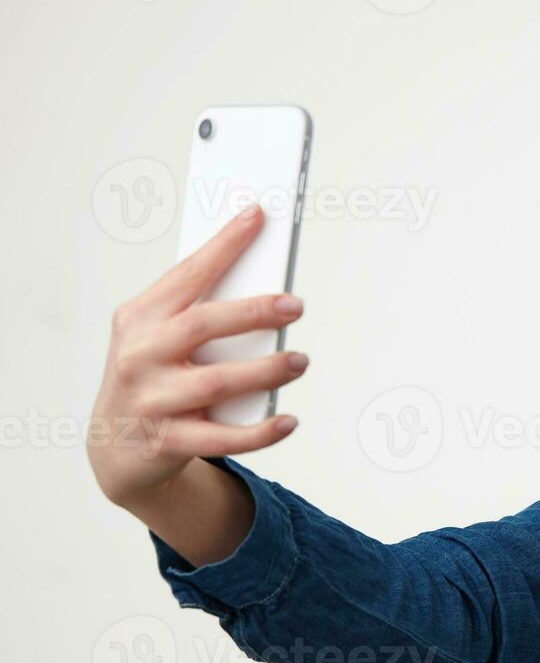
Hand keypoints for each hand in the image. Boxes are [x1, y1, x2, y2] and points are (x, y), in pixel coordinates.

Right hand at [88, 204, 308, 508]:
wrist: (115, 444)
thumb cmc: (151, 376)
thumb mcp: (158, 338)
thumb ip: (200, 315)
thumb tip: (267, 292)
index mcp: (140, 318)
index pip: (187, 274)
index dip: (224, 245)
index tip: (258, 217)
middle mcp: (140, 355)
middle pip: (202, 325)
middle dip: (253, 311)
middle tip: (296, 305)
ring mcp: (152, 399)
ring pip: (217, 382)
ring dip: (266, 371)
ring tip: (300, 361)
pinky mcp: (167, 441)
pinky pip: (222, 437)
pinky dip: (260, 432)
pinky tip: (288, 421)